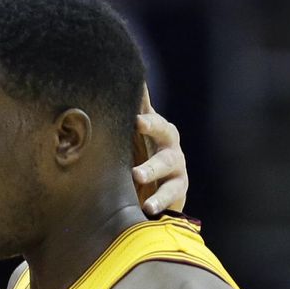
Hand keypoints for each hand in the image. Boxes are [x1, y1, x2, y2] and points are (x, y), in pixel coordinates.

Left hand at [131, 86, 187, 215]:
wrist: (146, 194)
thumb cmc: (132, 159)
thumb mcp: (125, 141)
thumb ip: (123, 117)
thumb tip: (111, 80)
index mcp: (154, 128)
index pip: (150, 114)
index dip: (145, 114)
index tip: (135, 117)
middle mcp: (168, 143)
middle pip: (165, 130)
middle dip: (152, 128)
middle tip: (137, 125)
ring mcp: (176, 166)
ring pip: (168, 163)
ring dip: (152, 169)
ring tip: (137, 176)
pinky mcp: (179, 189)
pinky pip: (172, 194)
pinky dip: (160, 200)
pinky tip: (148, 208)